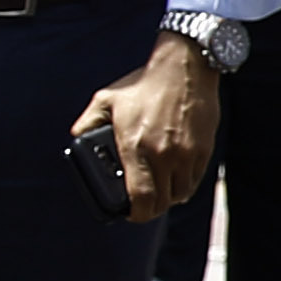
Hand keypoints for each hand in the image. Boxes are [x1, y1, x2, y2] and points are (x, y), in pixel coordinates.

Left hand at [77, 36, 222, 221]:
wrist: (184, 67)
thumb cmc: (144, 83)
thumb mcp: (106, 99)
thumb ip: (87, 122)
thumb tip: (76, 137)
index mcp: (136, 146)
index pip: (141, 199)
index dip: (135, 214)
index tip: (129, 212)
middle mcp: (164, 155)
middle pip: (162, 202)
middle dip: (150, 208)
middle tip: (142, 202)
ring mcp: (187, 154)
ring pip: (181, 194)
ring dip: (168, 196)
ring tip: (159, 187)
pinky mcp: (203, 148)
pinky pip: (195, 179)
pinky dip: (184, 182)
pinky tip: (175, 173)